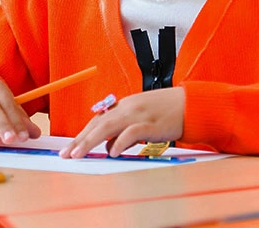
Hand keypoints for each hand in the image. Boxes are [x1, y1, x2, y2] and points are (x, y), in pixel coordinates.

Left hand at [61, 87, 183, 158]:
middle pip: (98, 123)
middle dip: (80, 139)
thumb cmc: (168, 112)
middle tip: (67, 154)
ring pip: (108, 126)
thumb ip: (125, 131)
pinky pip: (131, 133)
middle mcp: (128, 108)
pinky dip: (120, 143)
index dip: (82, 133)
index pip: (98, 119)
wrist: (192, 104)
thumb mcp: (143, 119)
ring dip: (91, 141)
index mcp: (125, 105)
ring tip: (79, 154)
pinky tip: (111, 153)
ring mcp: (139, 115)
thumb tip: (110, 147)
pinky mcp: (152, 124)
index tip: (70, 147)